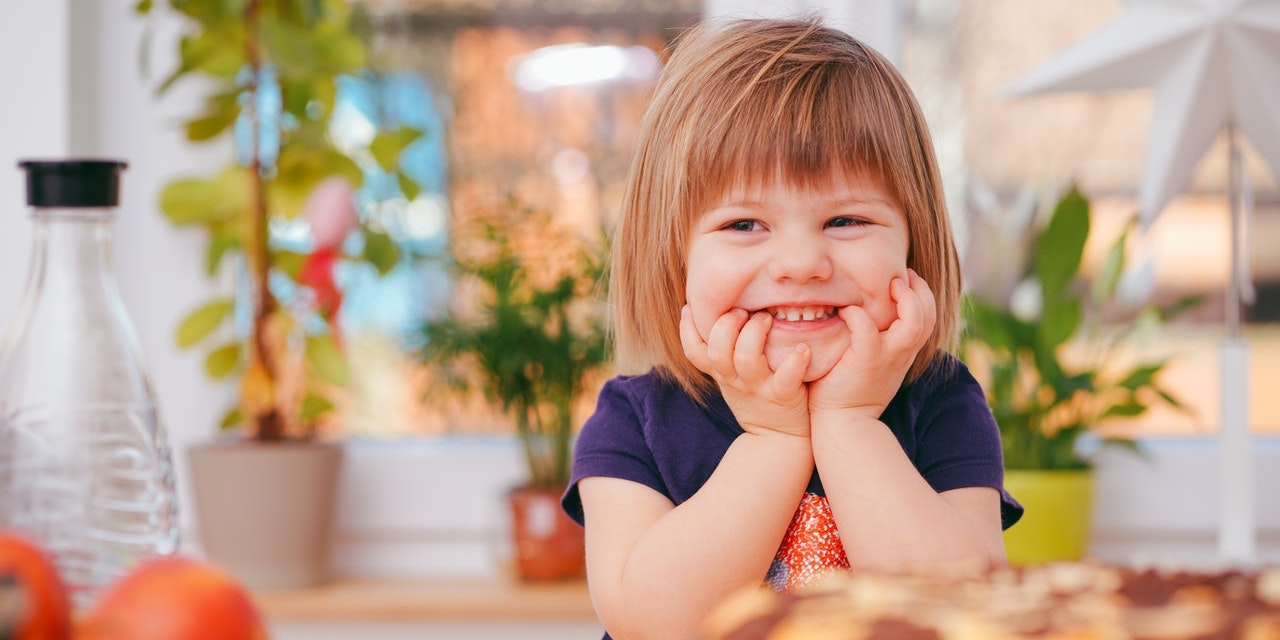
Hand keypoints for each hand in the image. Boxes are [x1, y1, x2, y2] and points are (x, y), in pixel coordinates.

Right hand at [680, 305, 811, 437]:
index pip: (694, 351)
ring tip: (767, 318)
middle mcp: (735, 379)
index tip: (691, 307)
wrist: (778, 439)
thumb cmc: (757, 397)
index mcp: (721, 372)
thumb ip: (725, 350)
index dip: (687, 329)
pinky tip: (803, 348)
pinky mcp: (782, 396)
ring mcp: (758, 388)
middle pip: (717, 350)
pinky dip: (795, 362)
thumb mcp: (731, 377)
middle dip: (726, 325)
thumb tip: (718, 312)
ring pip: (746, 359)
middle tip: (743, 311)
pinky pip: (786, 379)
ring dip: (755, 334)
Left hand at [809, 270, 936, 419]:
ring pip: (914, 322)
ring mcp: (886, 357)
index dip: (922, 295)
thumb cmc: (850, 391)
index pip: (928, 318)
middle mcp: (901, 353)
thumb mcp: (873, 364)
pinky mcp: (865, 361)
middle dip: (920, 290)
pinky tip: (846, 311)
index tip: (906, 279)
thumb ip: (877, 342)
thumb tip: (865, 315)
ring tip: (889, 285)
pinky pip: (867, 329)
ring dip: (905, 299)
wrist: (843, 424)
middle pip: (929, 316)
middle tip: (901, 275)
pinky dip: (858, 315)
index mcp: (904, 352)